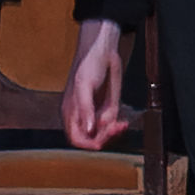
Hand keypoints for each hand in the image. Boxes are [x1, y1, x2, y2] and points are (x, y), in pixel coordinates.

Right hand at [61, 18, 127, 148]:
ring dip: (113, 131)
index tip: (100, 143)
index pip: (76, 138)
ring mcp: (96, 112)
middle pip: (92, 139)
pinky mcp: (107, 108)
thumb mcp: (84, 85)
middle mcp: (83, 115)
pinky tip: (123, 123)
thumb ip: (85, 109)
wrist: (103, 50)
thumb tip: (88, 130)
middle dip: (104, 136)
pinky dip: (118, 126)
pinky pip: (112, 125)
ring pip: (104, 133)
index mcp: (71, 112)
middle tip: (115, 127)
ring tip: (121, 123)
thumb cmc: (88, 65)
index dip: (87, 144)